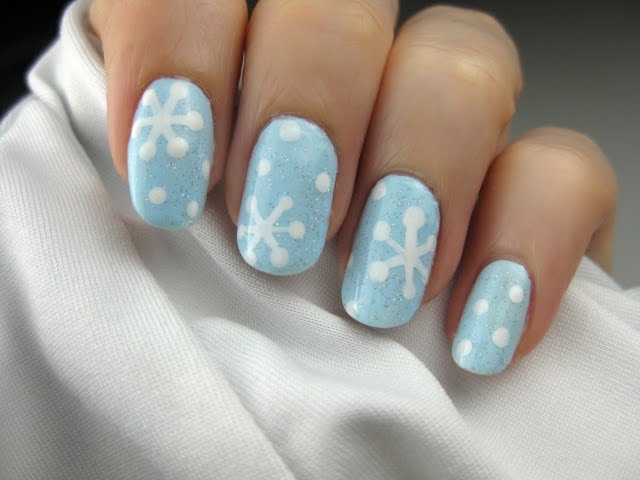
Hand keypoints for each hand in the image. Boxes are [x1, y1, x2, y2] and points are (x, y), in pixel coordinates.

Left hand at [89, 0, 617, 374]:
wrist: (349, 405)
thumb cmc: (239, 326)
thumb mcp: (173, 267)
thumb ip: (166, 200)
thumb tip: (156, 186)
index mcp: (240, 72)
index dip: (179, 52)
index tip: (172, 177)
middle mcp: (346, 78)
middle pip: (337, 12)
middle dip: (307, 109)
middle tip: (278, 235)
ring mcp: (447, 123)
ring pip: (464, 61)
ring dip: (417, 170)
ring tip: (377, 290)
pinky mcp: (528, 187)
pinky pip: (566, 170)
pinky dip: (527, 242)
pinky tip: (478, 321)